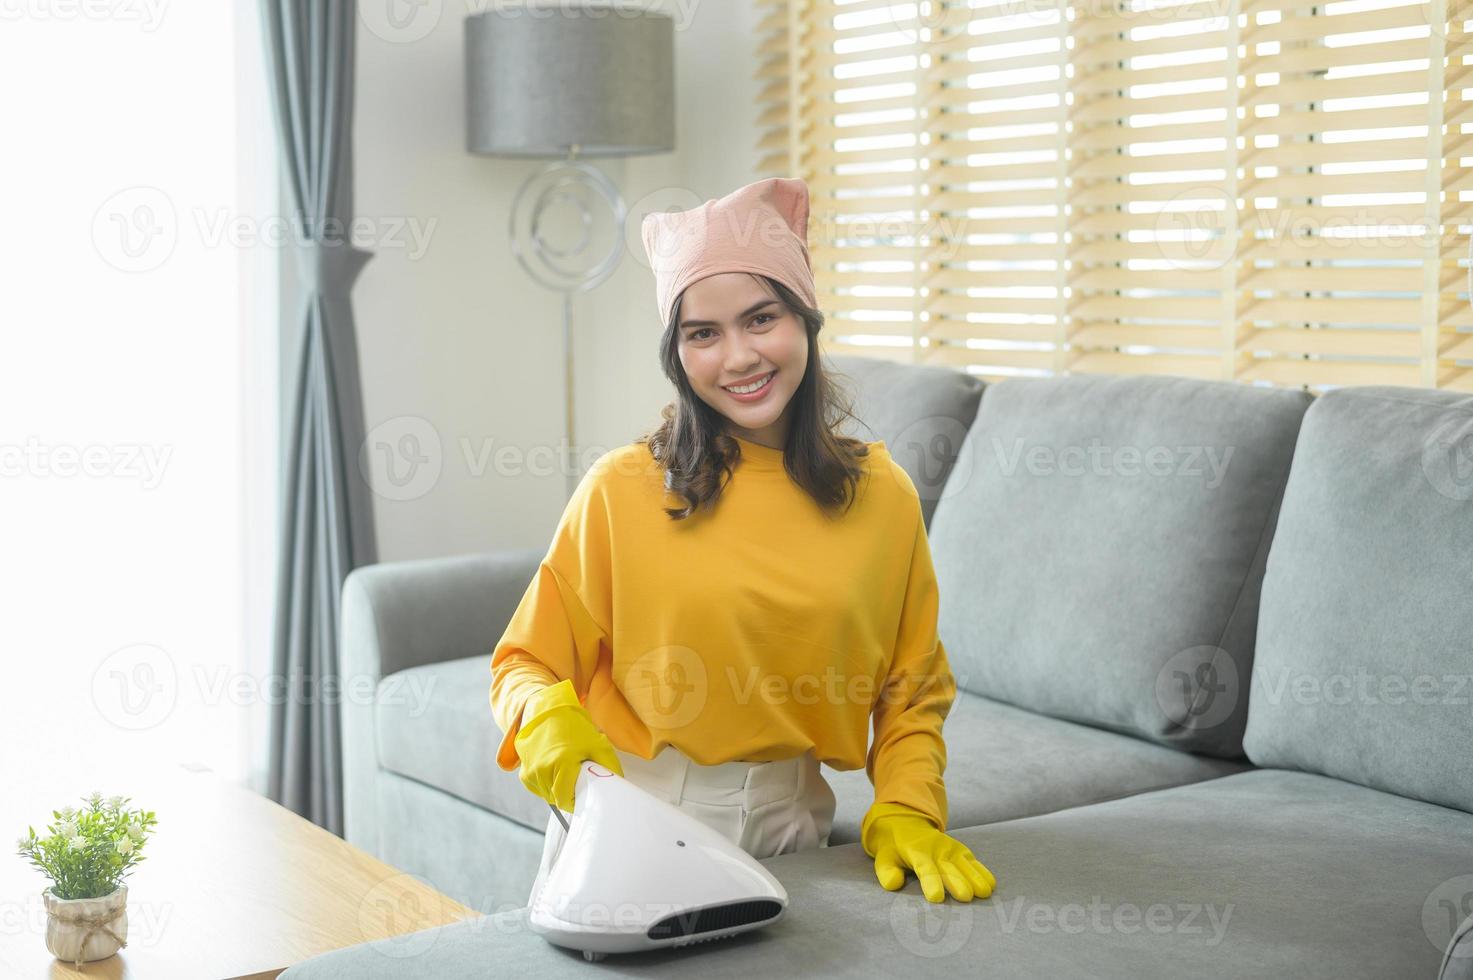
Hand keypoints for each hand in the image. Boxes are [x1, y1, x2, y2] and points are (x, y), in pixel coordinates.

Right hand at [513, 679, 622, 812]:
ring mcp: (530, 772)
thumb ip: (610, 766)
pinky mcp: (524, 772)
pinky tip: (555, 771)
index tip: (584, 798)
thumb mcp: (597, 743)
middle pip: (557, 799)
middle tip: (578, 780)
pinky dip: (547, 785)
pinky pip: (538, 789)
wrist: (547, 711)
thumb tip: (617, 783)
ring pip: (547, 796)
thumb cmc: (572, 726)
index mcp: (561, 764)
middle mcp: (542, 770)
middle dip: (569, 794)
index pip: (565, 800)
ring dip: (557, 790)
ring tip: (566, 772)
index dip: (576, 802)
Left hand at [862, 802, 996, 902]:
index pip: (924, 869)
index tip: (936, 898)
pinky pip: (972, 860)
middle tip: (966, 897)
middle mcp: (936, 850)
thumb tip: (893, 884)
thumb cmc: (893, 847)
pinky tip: (991, 885)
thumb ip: (887, 871)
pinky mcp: (960, 850)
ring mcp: (950, 848)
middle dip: (957, 881)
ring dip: (975, 877)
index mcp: (916, 852)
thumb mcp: (884, 857)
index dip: (931, 882)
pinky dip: (982, 871)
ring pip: (964, 863)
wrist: (905, 822)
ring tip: (984, 893)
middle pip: (948, 868)